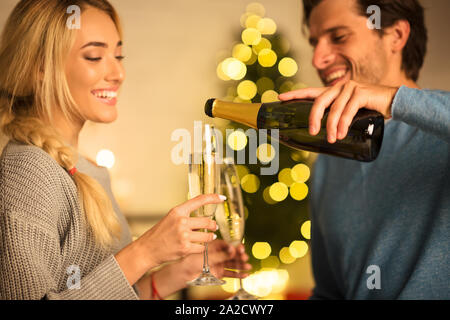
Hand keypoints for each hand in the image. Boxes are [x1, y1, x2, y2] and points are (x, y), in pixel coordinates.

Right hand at [136, 194, 224, 267]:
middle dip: (213, 226)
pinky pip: (202, 247)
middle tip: (214, 227)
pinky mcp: (185, 248)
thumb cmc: (159, 234)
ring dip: (210, 237)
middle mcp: (181, 221)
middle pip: (207, 221)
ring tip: (209, 237)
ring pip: (207, 236)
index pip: (199, 200)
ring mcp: (184, 235)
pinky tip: (197, 247)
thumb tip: (204, 218)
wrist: (147, 250)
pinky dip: (201, 248)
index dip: (213, 198)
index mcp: (177, 211)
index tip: (222, 198)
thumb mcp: (170, 219)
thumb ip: (185, 216)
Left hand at [181, 240, 251, 280]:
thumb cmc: (192, 260)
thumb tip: (233, 250)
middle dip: (240, 256)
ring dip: (241, 265)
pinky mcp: (219, 273)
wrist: (185, 273)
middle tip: (244, 257)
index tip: (241, 248)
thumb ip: (221, 255)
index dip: (236, 247)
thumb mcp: (207, 257)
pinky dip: (238, 274)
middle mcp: (219, 254)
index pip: (229, 245)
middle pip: (233, 255)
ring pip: (233, 264)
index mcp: (215, 246)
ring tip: (248, 267)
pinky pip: (230, 273)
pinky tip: (245, 274)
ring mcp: (219, 263)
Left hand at [279, 80, 398, 142]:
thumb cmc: (371, 109)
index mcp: (335, 91)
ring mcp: (351, 88)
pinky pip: (348, 110)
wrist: (395, 102)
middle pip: (319, 101)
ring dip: (331, 126)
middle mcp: (340, 87)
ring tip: (332, 139)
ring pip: (334, 109)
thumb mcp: (352, 113)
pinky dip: (344, 123)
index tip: (279, 98)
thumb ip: (339, 118)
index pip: (311, 92)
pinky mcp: (362, 92)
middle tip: (312, 132)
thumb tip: (327, 136)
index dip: (295, 94)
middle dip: (313, 117)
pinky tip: (341, 134)